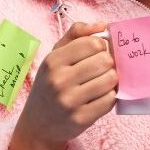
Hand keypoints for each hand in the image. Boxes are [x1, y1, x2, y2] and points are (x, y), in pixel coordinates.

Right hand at [10, 22, 115, 149]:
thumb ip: (76, 35)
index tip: (98, 53)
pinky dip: (110, 97)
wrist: (38, 125)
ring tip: (101, 83)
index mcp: (53, 61)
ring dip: (111, 81)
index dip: (102, 47)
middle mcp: (59, 80)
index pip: (93, 44)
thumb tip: (102, 24)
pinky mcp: (81, 118)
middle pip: (105, 61)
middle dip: (108, 64)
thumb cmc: (50, 85)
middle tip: (101, 70)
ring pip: (110, 80)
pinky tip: (100, 97)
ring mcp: (70, 101)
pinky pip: (110, 100)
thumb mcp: (55, 56)